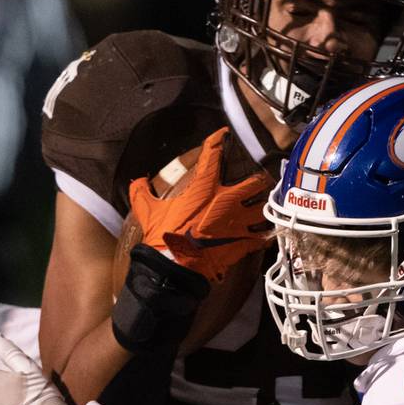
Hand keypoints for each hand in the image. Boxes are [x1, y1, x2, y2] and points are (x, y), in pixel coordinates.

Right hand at [129, 127, 273, 281]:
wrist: (175, 270)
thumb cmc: (163, 239)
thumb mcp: (148, 212)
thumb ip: (142, 193)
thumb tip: (137, 181)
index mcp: (204, 190)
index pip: (213, 156)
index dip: (219, 141)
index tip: (224, 134)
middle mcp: (226, 203)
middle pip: (254, 183)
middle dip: (258, 180)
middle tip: (259, 179)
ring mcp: (237, 224)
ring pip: (263, 209)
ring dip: (265, 208)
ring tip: (266, 206)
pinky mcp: (242, 244)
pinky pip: (262, 238)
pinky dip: (265, 236)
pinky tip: (266, 235)